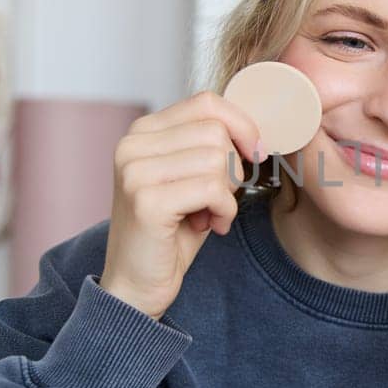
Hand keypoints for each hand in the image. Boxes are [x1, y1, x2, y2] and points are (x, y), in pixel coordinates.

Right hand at [98, 91, 261, 318]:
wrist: (137, 284)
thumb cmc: (172, 231)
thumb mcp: (191, 176)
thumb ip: (211, 144)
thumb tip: (256, 126)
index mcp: (142, 131)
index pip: (206, 102)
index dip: (241, 126)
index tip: (254, 154)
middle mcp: (132, 145)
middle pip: (216, 132)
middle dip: (233, 168)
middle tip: (218, 199)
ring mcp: (135, 171)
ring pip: (217, 159)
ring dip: (228, 194)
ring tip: (209, 214)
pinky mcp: (146, 201)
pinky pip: (213, 189)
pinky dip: (224, 211)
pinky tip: (209, 226)